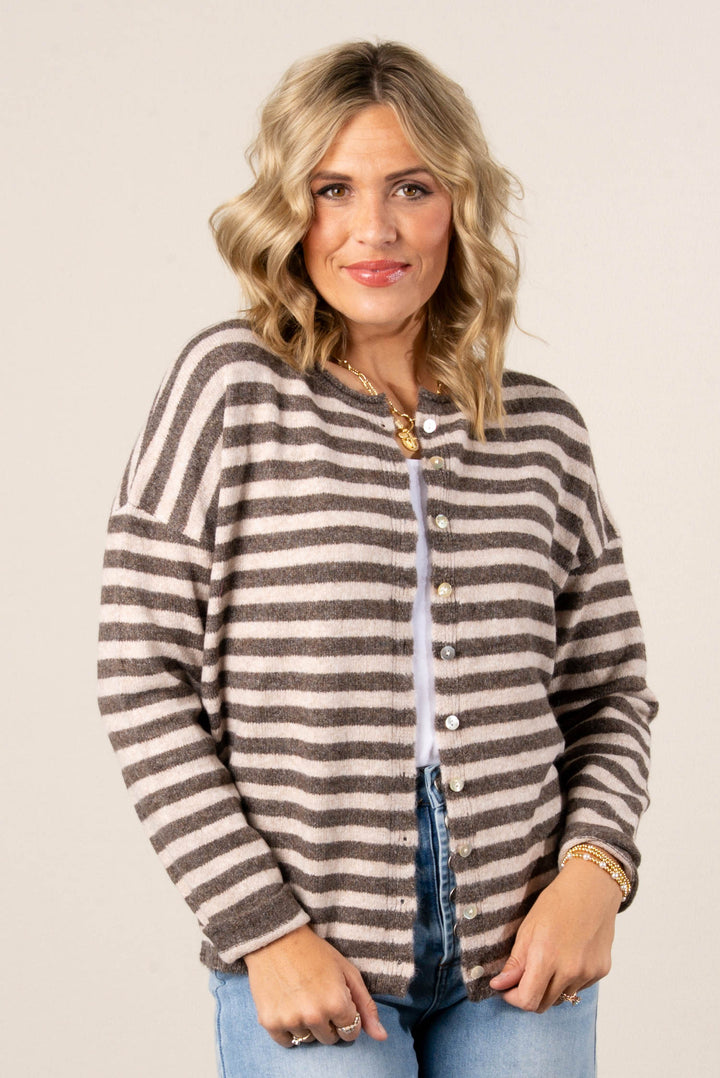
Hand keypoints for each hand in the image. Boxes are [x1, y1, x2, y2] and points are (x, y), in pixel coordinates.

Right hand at [244, 924, 387, 1047]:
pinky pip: (287, 1042)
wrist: (276, 938)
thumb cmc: (315, 952)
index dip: (346, 1017)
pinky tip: (289, 1007)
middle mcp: (314, 1015)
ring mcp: (291, 1020)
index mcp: (337, 1003)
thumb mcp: (347, 972)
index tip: (338, 1002)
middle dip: (329, 1022)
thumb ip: (366, 1006)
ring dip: (308, 1025)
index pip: (351, 1032)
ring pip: (308, 1040)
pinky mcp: (270, 1022)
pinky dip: (289, 1030)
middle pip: (330, 1039)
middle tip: (318, 997)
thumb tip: (382, 1037)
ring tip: (302, 999)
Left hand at [488, 857, 622, 1012]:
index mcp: (546, 957)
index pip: (527, 1001)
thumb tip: (498, 986)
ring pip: (562, 998)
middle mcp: (570, 970)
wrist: (592, 888)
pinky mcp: (601, 971)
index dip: (513, 998)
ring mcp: (588, 972)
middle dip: (529, 995)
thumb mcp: (528, 928)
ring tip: (549, 961)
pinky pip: (579, 987)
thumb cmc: (556, 903)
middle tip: (523, 977)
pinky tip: (569, 955)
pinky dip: (569, 980)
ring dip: (550, 988)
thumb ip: (515, 962)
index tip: (507, 988)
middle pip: (543, 1005)